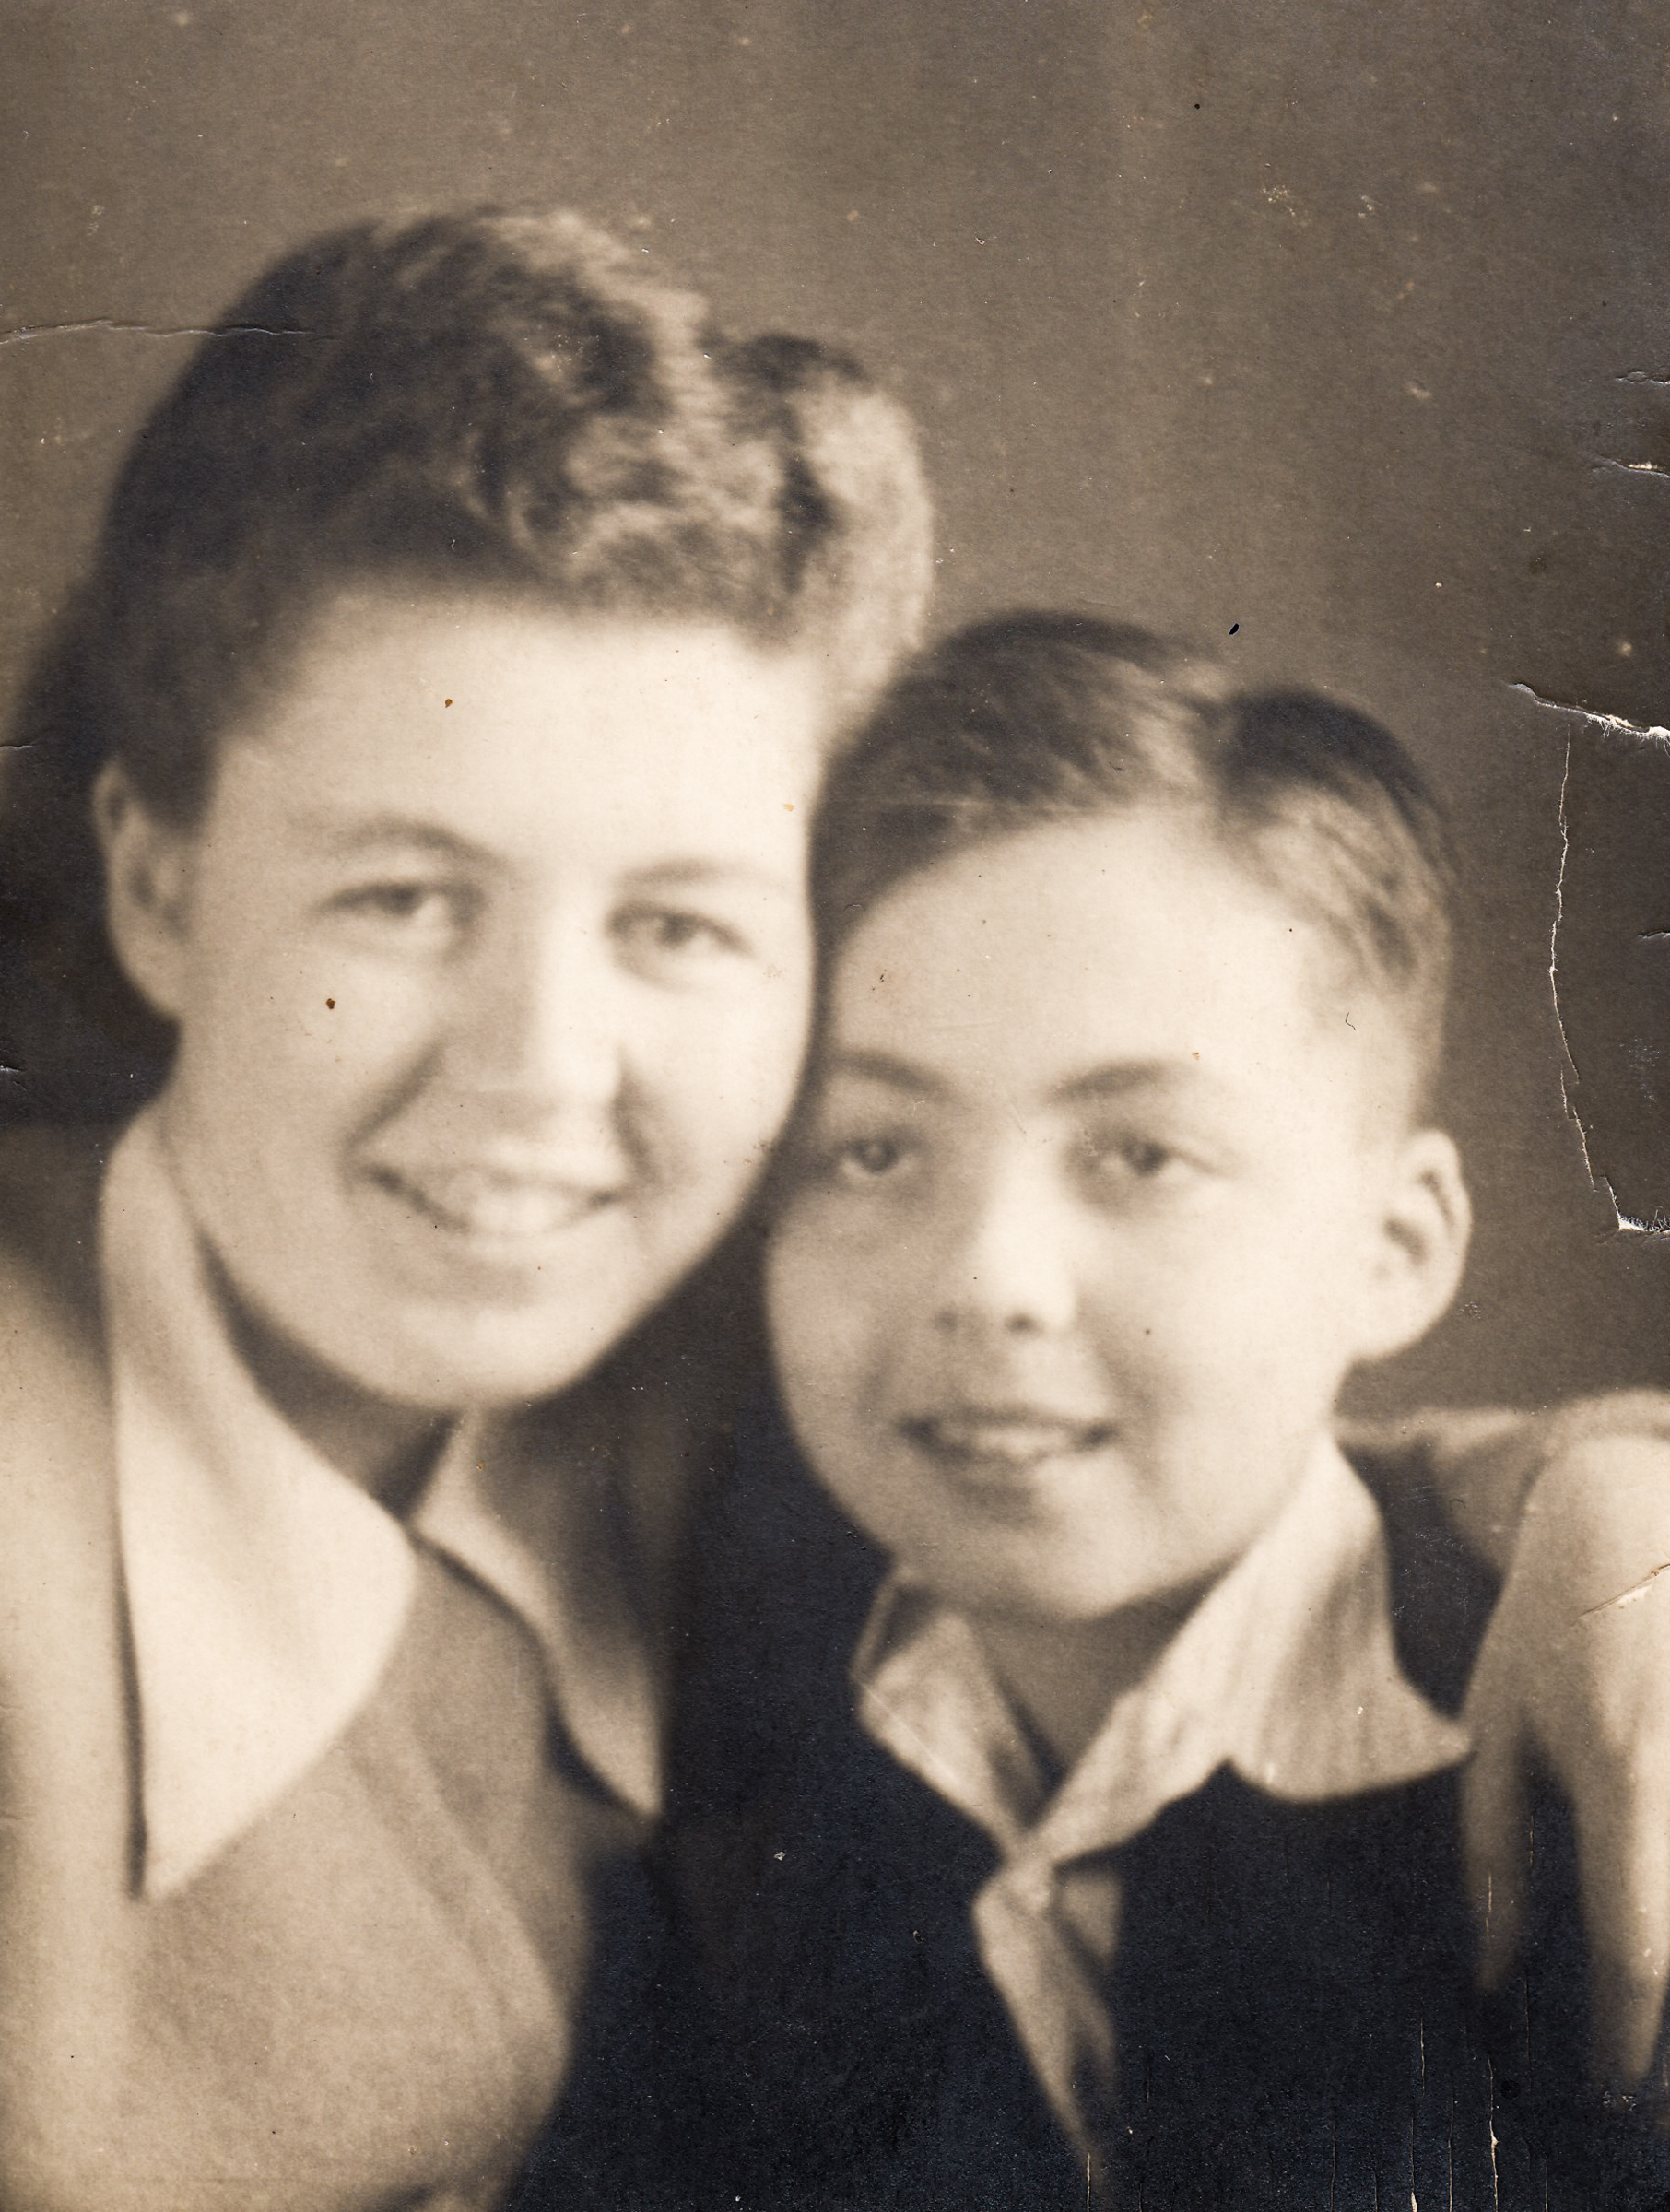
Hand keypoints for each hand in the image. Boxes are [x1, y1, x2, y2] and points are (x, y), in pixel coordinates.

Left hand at [1460, 1412, 1669, 2090]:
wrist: (1628, 1515)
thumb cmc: (1547, 1631)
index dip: (1627, 2033)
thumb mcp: (1495, 1729)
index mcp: (1625, 1772)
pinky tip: (1667, 1918)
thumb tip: (1494, 1978)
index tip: (1612, 2091)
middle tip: (1651, 2094)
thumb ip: (1493, 1855)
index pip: (1637, 1939)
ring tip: (1654, 2000)